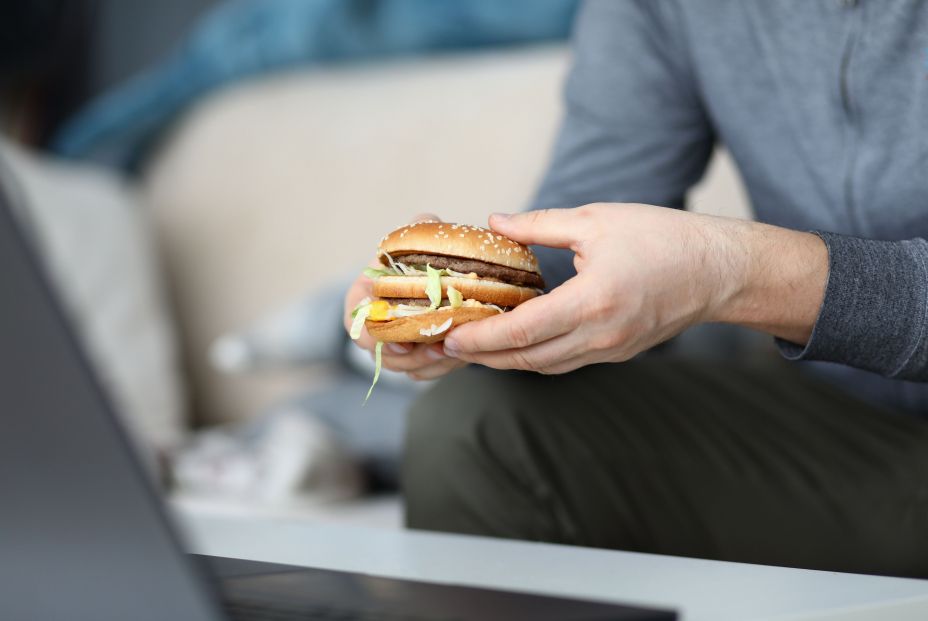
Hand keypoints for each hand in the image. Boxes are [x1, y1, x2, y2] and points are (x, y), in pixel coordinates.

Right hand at [343, 213, 468, 380]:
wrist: (439, 278)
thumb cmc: (417, 258)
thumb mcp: (415, 241)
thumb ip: (417, 231)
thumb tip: (425, 221)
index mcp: (362, 299)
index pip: (357, 324)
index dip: (375, 336)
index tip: (400, 339)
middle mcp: (374, 328)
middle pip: (384, 354)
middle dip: (412, 355)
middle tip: (438, 347)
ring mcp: (395, 348)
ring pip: (406, 368)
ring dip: (431, 364)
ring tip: (455, 351)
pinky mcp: (417, 360)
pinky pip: (425, 372)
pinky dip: (443, 367)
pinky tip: (462, 355)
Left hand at [441, 203, 826, 373]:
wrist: (720, 271)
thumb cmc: (663, 238)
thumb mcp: (596, 220)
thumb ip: (540, 224)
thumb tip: (496, 221)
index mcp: (593, 300)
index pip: (522, 331)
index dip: (480, 338)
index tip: (449, 336)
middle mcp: (600, 335)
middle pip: (526, 359)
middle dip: (482, 356)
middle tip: (447, 345)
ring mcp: (610, 349)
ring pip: (544, 366)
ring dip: (506, 360)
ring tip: (473, 345)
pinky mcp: (617, 352)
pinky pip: (564, 362)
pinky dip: (533, 356)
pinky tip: (515, 342)